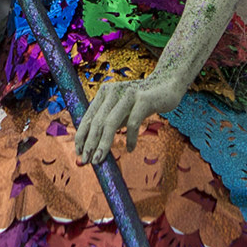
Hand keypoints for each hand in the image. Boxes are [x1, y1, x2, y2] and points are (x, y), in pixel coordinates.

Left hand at [73, 61, 189, 166]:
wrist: (168, 85)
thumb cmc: (142, 102)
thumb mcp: (122, 110)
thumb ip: (110, 123)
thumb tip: (94, 147)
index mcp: (104, 93)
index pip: (88, 117)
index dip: (82, 136)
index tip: (79, 153)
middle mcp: (113, 91)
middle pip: (97, 122)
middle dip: (90, 143)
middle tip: (87, 161)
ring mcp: (128, 94)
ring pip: (110, 123)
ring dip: (103, 143)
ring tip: (99, 159)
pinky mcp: (143, 99)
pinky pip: (133, 122)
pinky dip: (130, 138)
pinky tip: (130, 148)